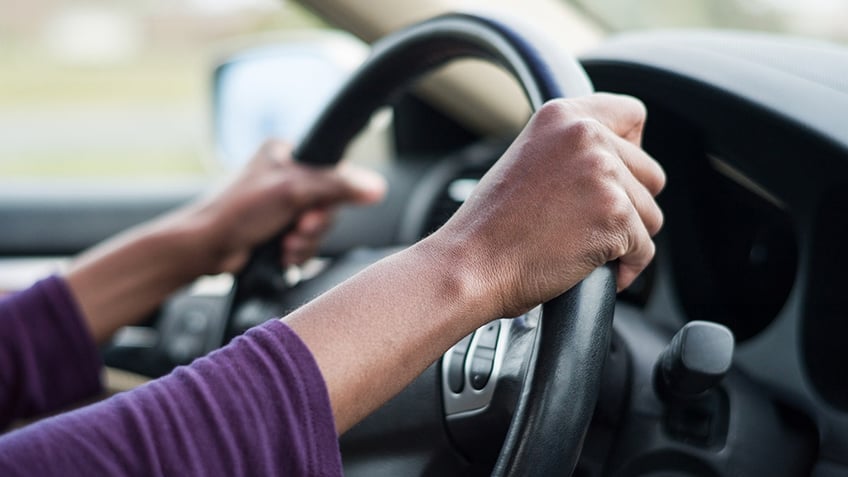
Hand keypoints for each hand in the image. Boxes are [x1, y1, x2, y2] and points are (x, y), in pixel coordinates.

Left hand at [185, 140, 385, 273]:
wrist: (206, 249)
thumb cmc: (236, 212)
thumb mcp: (292, 192)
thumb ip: (337, 187)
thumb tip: (377, 187)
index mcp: (287, 154)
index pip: (333, 171)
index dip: (331, 196)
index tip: (316, 209)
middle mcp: (286, 177)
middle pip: (328, 204)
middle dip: (314, 225)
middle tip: (297, 229)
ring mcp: (282, 206)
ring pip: (318, 228)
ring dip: (305, 242)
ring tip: (284, 245)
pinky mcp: (279, 230)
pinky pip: (306, 244)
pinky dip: (297, 252)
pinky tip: (281, 254)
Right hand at [431, 93, 664, 316]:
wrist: (471, 264)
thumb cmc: (490, 227)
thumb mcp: (528, 160)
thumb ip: (572, 150)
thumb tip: (617, 162)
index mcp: (562, 116)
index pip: (632, 115)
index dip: (630, 150)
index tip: (613, 177)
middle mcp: (586, 135)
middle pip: (649, 172)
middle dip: (628, 204)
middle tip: (585, 223)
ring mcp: (604, 173)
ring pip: (650, 214)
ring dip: (625, 238)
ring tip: (581, 246)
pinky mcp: (615, 214)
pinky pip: (644, 250)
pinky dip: (624, 268)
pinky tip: (589, 269)